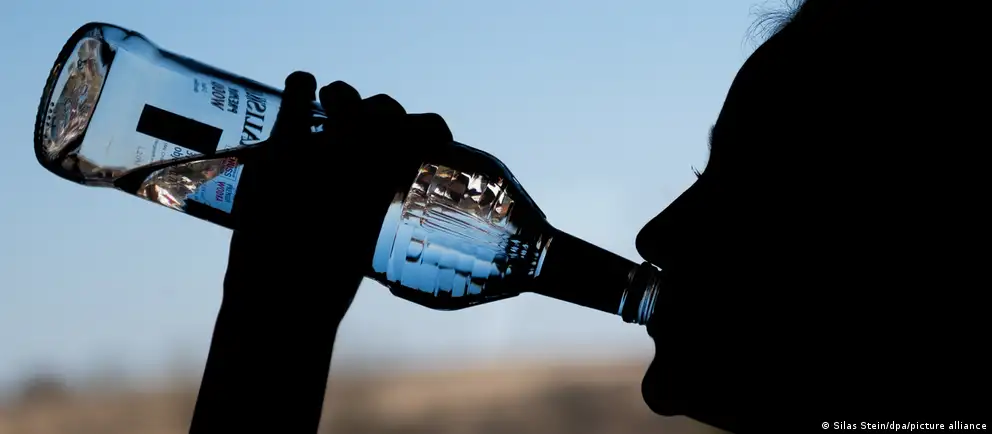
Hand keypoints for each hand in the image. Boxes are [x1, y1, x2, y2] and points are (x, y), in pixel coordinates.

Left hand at [225, 71, 452, 320]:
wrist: (280, 299)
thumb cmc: (325, 286)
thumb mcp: (363, 247)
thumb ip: (367, 212)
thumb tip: (366, 190)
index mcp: (393, 182)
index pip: (423, 129)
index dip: (428, 128)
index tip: (429, 138)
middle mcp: (365, 157)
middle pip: (383, 110)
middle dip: (383, 113)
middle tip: (369, 129)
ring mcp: (323, 147)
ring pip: (345, 96)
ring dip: (344, 96)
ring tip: (336, 104)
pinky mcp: (282, 148)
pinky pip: (297, 98)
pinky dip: (301, 85)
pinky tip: (303, 86)